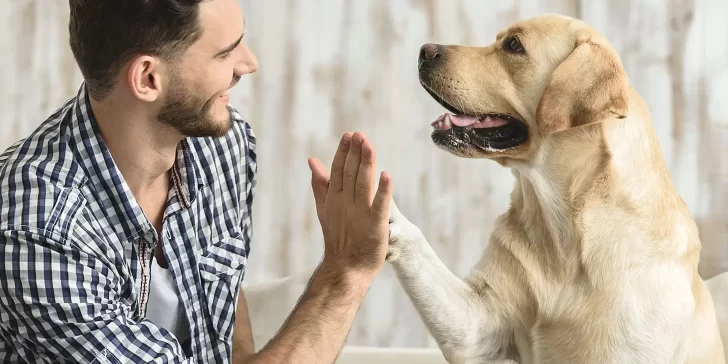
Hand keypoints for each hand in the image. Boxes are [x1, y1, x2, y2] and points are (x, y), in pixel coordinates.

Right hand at [307, 132, 392, 278]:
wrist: (345, 269)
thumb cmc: (338, 238)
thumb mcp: (325, 208)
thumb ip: (320, 184)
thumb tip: (312, 160)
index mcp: (335, 198)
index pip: (338, 170)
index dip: (344, 152)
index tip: (349, 135)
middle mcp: (346, 203)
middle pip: (350, 173)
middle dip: (355, 153)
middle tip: (360, 135)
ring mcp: (360, 214)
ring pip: (363, 184)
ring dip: (366, 164)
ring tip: (369, 146)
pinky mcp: (375, 225)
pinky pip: (379, 205)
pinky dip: (383, 191)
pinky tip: (386, 176)